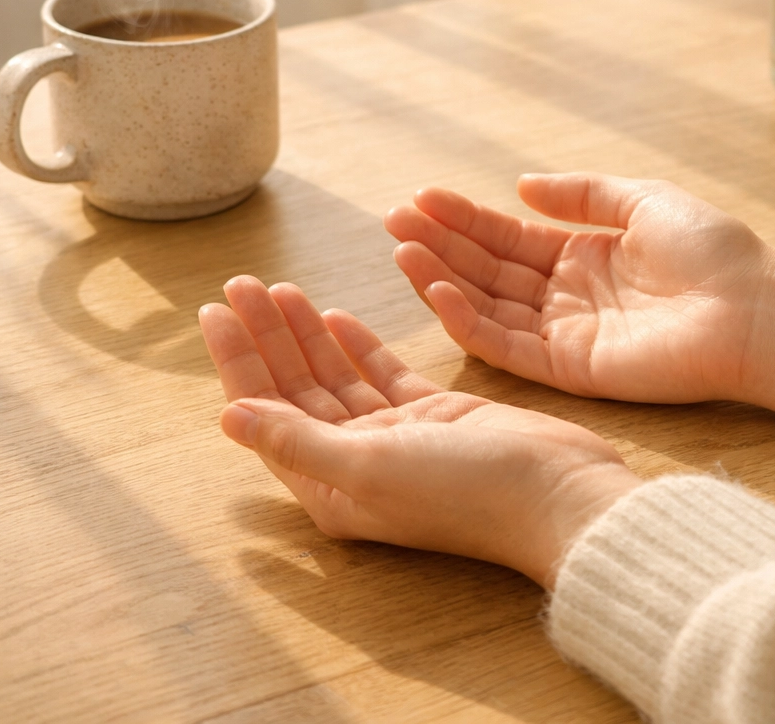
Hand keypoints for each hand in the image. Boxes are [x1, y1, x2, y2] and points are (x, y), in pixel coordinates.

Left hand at [199, 276, 639, 587]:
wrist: (558, 490)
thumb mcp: (370, 468)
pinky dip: (356, 344)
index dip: (238, 360)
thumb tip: (226, 416)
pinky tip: (334, 314)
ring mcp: (394, 436)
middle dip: (267, 336)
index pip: (267, 412)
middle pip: (296, 389)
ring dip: (306, 332)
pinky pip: (379, 373)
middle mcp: (355, 463)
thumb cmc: (467, 491)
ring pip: (334, 375)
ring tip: (278, 288)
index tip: (215, 309)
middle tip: (242, 283)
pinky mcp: (431, 414)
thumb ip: (297, 442)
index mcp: (329, 486)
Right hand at [384, 174, 774, 414]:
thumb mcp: (643, 200)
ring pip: (488, 306)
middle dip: (441, 244)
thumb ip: (582, 194)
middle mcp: (565, 296)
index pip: (508, 237)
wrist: (754, 309)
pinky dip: (470, 322)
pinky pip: (507, 346)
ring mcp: (564, 334)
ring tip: (404, 249)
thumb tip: (520, 185)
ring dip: (444, 279)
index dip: (465, 218)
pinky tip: (439, 291)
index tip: (421, 198)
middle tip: (395, 219)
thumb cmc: (712, 250)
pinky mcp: (569, 369)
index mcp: (582, 257)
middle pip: (489, 268)